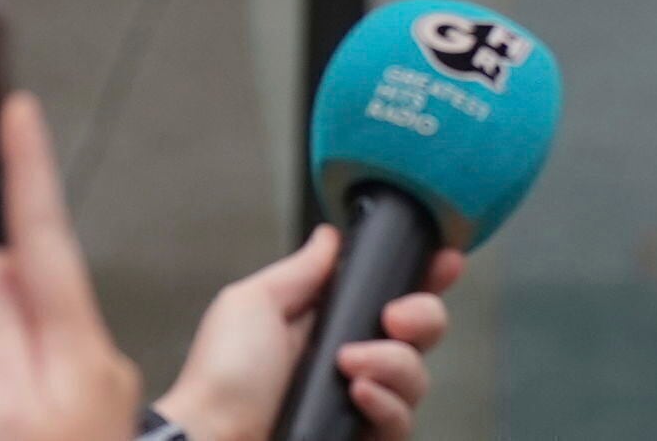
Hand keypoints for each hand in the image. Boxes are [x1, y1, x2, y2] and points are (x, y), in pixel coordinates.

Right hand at [0, 93, 139, 440]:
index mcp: (76, 360)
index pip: (46, 240)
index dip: (29, 169)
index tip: (21, 111)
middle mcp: (98, 368)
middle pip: (43, 277)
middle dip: (18, 242)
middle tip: (0, 186)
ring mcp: (99, 392)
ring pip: (40, 324)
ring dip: (9, 325)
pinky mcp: (94, 413)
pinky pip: (43, 364)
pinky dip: (19, 361)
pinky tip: (12, 404)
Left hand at [152, 226, 465, 440]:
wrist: (212, 439)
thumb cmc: (221, 376)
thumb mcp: (253, 303)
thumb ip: (300, 271)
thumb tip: (331, 236)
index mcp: (325, 323)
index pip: (388, 294)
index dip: (423, 276)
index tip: (444, 261)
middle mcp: (349, 361)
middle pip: (419, 332)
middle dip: (422, 315)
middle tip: (394, 317)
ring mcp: (359, 404)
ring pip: (416, 376)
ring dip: (392, 363)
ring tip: (350, 366)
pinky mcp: (362, 438)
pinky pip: (401, 422)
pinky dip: (386, 404)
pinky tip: (359, 394)